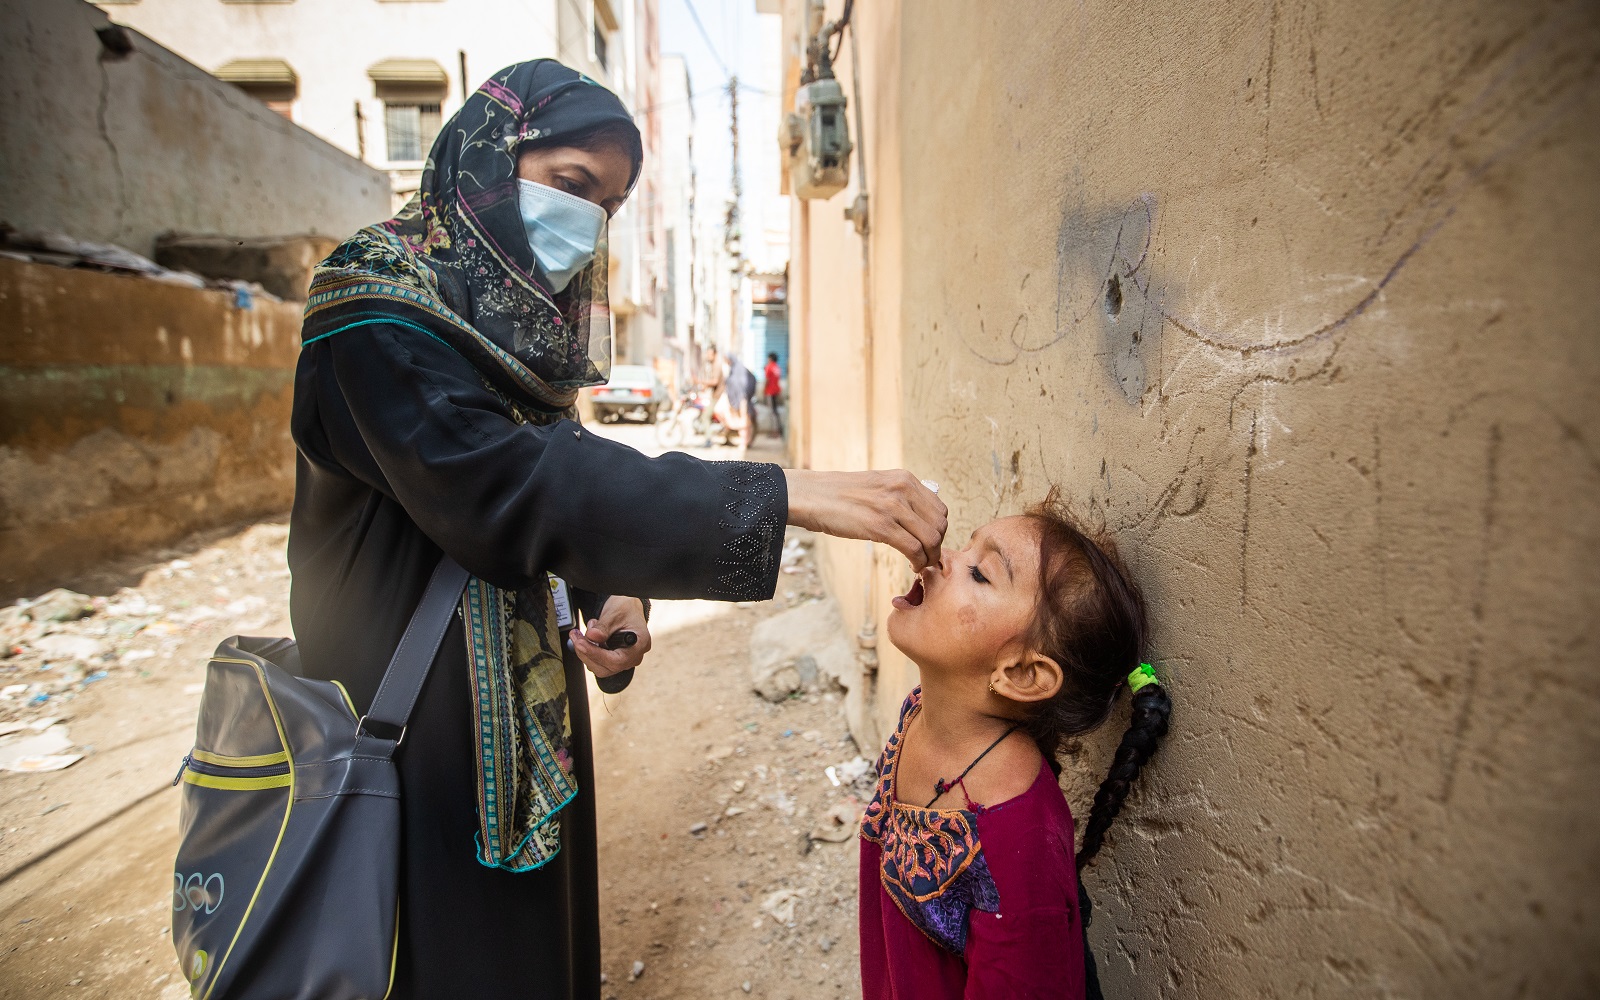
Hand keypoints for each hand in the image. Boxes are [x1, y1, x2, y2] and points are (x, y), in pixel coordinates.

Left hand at [571, 596, 651, 678]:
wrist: (628, 607)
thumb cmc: (626, 608)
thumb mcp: (614, 613)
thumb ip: (603, 626)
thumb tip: (592, 636)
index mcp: (639, 645)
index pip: (617, 660)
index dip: (596, 654)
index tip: (581, 644)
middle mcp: (634, 656)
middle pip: (607, 667)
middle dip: (587, 653)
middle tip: (576, 637)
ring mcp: (625, 659)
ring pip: (600, 667)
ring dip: (586, 652)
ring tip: (583, 633)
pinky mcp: (615, 659)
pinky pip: (599, 662)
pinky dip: (589, 651)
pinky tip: (588, 638)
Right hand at [784, 469, 947, 571]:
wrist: (810, 495)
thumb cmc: (838, 495)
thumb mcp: (876, 485)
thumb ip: (899, 496)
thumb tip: (917, 516)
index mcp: (905, 478)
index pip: (940, 508)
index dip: (939, 531)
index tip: (929, 544)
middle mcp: (903, 489)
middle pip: (940, 525)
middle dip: (938, 546)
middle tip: (926, 558)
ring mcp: (893, 507)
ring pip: (931, 539)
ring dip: (930, 557)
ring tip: (919, 564)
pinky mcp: (880, 526)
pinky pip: (913, 549)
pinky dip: (918, 562)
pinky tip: (911, 565)